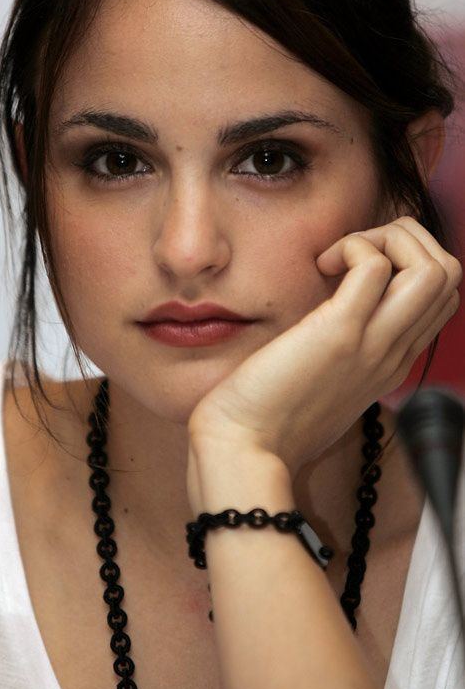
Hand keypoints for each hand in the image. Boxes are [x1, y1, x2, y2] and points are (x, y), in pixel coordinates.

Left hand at [187, 216, 461, 479]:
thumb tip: (332, 298)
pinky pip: (375, 267)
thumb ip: (341, 345)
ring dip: (390, 240)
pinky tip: (320, 264)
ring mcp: (375, 343)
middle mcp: (395, 352)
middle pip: (451, 274)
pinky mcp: (340, 333)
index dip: (408, 262)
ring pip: (436, 267)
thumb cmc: (269, 414)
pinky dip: (354, 247)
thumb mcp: (321, 377)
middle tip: (350, 253)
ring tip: (340, 256)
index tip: (353, 269)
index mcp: (392, 362)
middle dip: (407, 240)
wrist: (244, 448)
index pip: (442, 297)